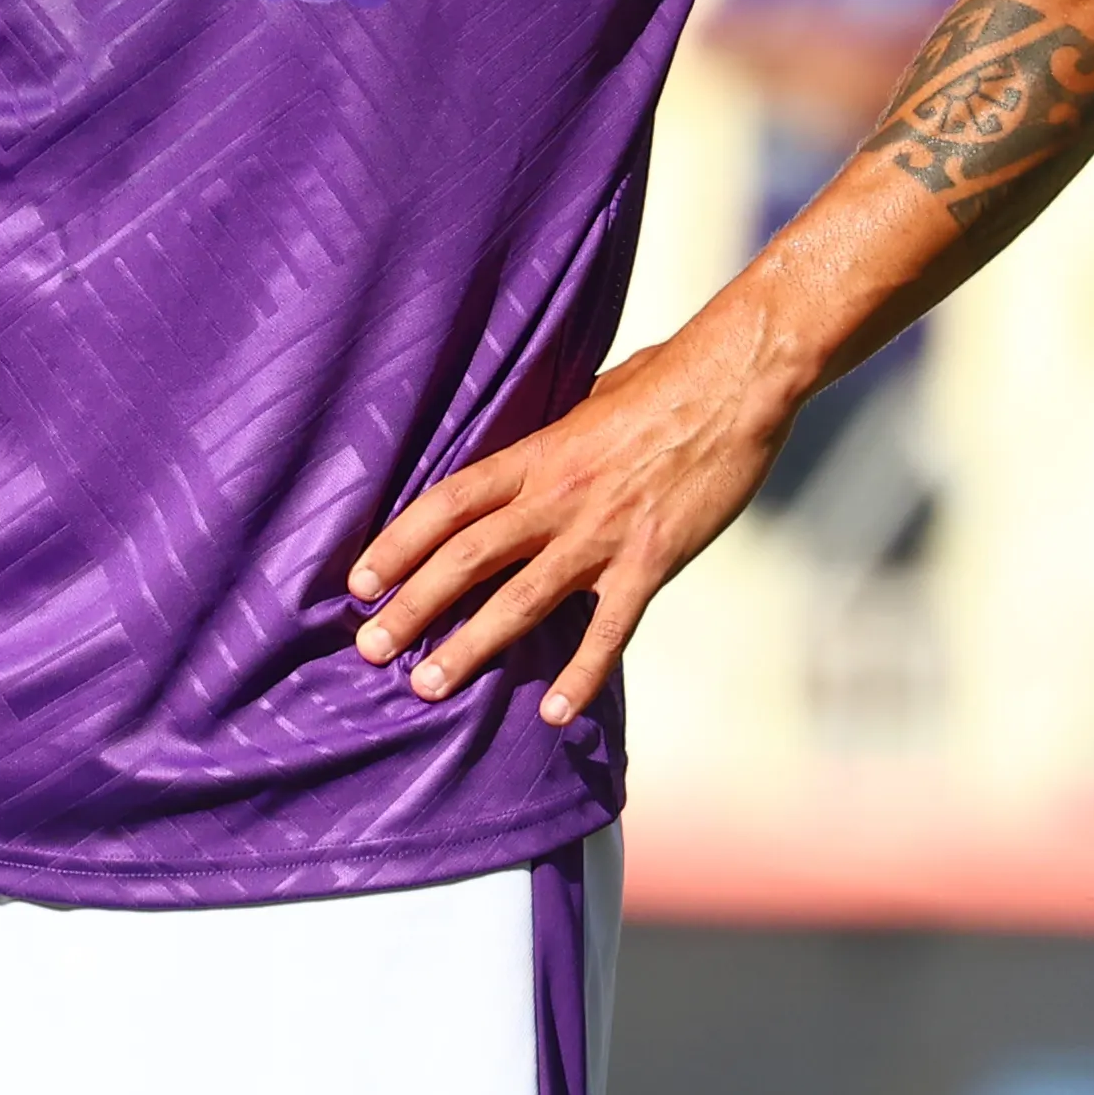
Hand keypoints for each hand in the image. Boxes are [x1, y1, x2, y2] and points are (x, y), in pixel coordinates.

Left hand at [344, 308, 811, 724]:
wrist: (734, 382)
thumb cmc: (661, 382)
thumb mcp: (584, 402)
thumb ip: (549, 443)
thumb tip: (524, 460)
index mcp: (534, 455)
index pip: (446, 504)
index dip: (397, 544)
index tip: (359, 583)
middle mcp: (555, 497)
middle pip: (465, 557)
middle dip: (412, 607)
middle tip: (371, 649)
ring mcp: (602, 533)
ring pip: (520, 600)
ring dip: (470, 647)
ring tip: (428, 686)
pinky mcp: (651, 560)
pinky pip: (609, 629)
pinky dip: (581, 674)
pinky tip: (555, 713)